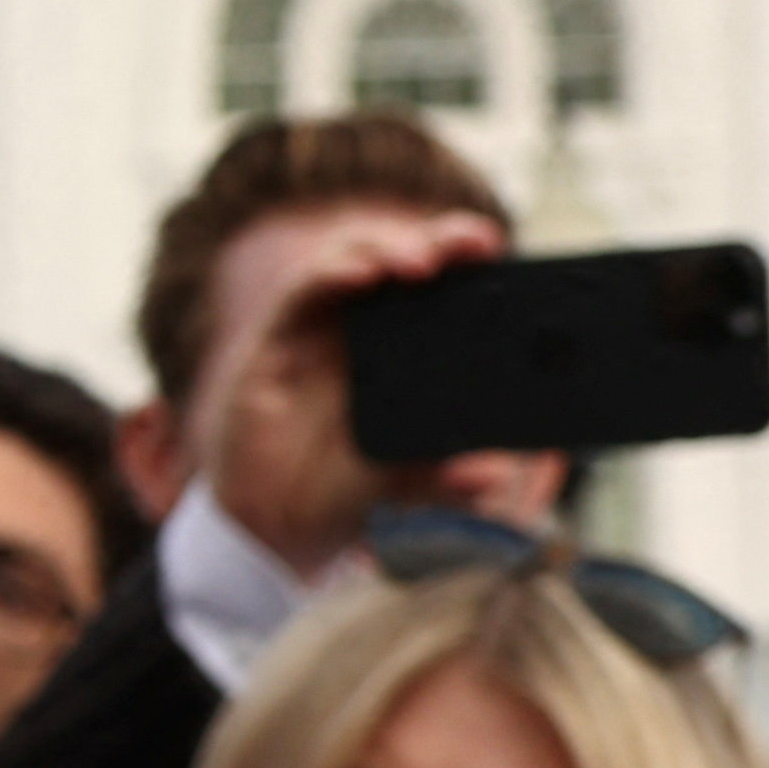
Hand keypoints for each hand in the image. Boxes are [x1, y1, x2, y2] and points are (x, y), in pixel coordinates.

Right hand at [193, 208, 539, 575]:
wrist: (273, 525)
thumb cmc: (341, 489)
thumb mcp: (406, 484)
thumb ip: (448, 480)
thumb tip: (493, 475)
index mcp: (404, 349)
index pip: (440, 286)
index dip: (465, 257)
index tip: (495, 247)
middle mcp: (361, 327)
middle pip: (402, 259)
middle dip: (438, 241)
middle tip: (472, 244)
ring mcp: (316, 328)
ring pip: (353, 259)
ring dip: (387, 249)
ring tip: (422, 262)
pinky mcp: (275, 339)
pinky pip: (302, 291)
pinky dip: (331, 273)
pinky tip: (361, 274)